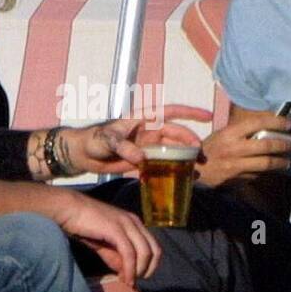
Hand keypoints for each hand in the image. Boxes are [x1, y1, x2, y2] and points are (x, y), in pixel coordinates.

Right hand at [49, 190, 160, 287]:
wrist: (67, 209)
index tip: (136, 278)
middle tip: (135, 281)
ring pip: (145, 252)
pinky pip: (129, 253)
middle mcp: (134, 222)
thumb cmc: (83, 224)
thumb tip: (126, 274)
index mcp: (134, 222)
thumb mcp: (103, 244)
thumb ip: (115, 257)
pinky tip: (125, 278)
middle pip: (155, 250)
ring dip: (139, 271)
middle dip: (148, 270)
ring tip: (128, 282)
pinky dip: (130, 269)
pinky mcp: (116, 229)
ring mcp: (126, 224)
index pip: (154, 247)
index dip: (150, 266)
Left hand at [67, 105, 210, 174]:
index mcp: (143, 119)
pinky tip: (182, 179)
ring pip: (172, 150)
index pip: (170, 112)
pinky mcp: (142, 161)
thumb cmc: (93, 139)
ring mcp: (146, 146)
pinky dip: (172, 171)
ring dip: (185, 158)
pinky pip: (161, 165)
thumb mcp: (108, 140)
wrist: (82, 154)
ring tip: (197, 168)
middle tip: (201, 155)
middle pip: (176, 134)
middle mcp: (148, 131)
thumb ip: (124, 147)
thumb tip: (141, 158)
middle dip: (191, 142)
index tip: (208, 116)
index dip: (190, 113)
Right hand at [195, 110, 290, 187]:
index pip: (258, 123)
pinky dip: (265, 172)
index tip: (288, 124)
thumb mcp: (221, 134)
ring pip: (265, 164)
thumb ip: (240, 132)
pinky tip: (271, 171)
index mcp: (230, 133)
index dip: (276, 122)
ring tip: (287, 161)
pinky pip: (256, 175)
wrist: (191, 169)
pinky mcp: (236, 179)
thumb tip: (265, 129)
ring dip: (280, 162)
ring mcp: (235, 165)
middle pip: (266, 146)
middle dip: (283, 145)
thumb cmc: (208, 149)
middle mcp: (234, 148)